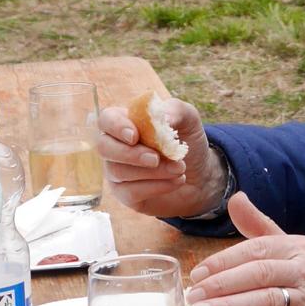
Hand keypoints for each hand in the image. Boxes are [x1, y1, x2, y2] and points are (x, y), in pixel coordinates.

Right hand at [97, 99, 227, 218]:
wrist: (200, 175)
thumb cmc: (187, 142)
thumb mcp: (189, 120)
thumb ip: (176, 111)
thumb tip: (162, 118)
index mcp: (127, 122)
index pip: (107, 119)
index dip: (116, 126)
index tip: (134, 136)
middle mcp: (116, 146)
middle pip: (104, 147)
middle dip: (130, 154)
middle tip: (156, 159)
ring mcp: (117, 171)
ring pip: (119, 172)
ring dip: (153, 171)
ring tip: (180, 168)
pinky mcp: (125, 194)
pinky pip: (130, 192)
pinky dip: (157, 186)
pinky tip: (177, 180)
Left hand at [184, 194, 304, 305]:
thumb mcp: (295, 249)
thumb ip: (260, 227)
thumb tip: (234, 198)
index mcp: (298, 247)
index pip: (257, 248)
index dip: (224, 261)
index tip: (198, 273)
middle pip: (259, 273)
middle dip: (222, 284)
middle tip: (193, 296)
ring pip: (266, 300)